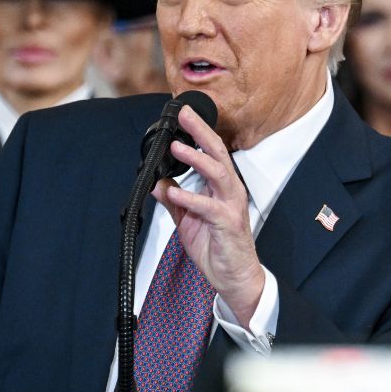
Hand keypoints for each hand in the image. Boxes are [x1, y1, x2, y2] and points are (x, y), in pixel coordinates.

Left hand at [152, 106, 264, 326]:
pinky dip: (191, 198)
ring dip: (197, 159)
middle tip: (186, 116)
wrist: (233, 276)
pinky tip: (175, 193)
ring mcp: (231, 206)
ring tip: (178, 148)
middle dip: (201, 132)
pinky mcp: (227, 223)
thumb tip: (156, 183)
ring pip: (217, 174)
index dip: (198, 132)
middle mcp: (229, 191)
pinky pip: (208, 207)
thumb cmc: (216, 246)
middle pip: (218, 153)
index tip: (184, 115)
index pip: (211, 152)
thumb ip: (174, 199)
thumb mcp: (188, 219)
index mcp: (221, 187)